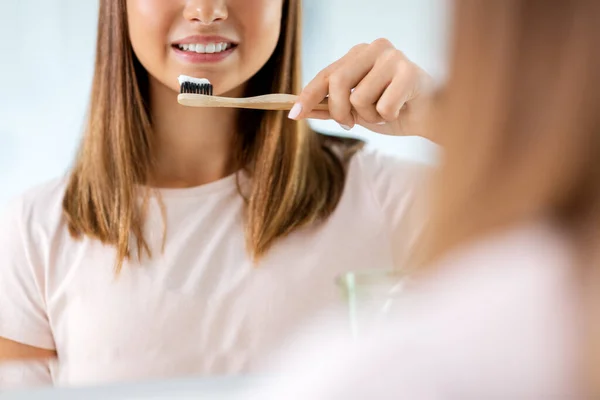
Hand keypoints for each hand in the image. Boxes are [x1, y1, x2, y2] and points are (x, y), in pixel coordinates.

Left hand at [288, 39, 434, 139]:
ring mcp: (393, 57)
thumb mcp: (356, 110)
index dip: (307, 96)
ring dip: (370, 118)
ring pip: (360, 99)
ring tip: (384, 114)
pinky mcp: (410, 72)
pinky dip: (389, 118)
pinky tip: (400, 110)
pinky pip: (383, 107)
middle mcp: (374, 48)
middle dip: (340, 112)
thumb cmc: (393, 109)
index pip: (326, 74)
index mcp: (359, 54)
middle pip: (338, 83)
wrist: (431, 116)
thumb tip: (296, 110)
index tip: (293, 114)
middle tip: (350, 124)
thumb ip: (329, 107)